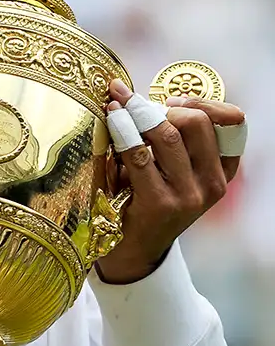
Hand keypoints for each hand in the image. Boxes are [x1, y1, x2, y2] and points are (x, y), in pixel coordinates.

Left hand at [96, 80, 244, 284]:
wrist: (131, 250)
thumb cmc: (145, 200)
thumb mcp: (169, 170)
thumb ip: (171, 140)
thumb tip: (140, 95)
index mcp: (221, 172)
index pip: (233, 124)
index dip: (202, 102)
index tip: (170, 100)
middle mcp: (212, 184)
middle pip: (197, 123)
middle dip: (161, 106)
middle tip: (133, 102)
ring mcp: (188, 196)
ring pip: (168, 136)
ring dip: (137, 113)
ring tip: (116, 104)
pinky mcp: (160, 203)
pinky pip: (139, 155)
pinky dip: (123, 131)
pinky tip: (111, 120)